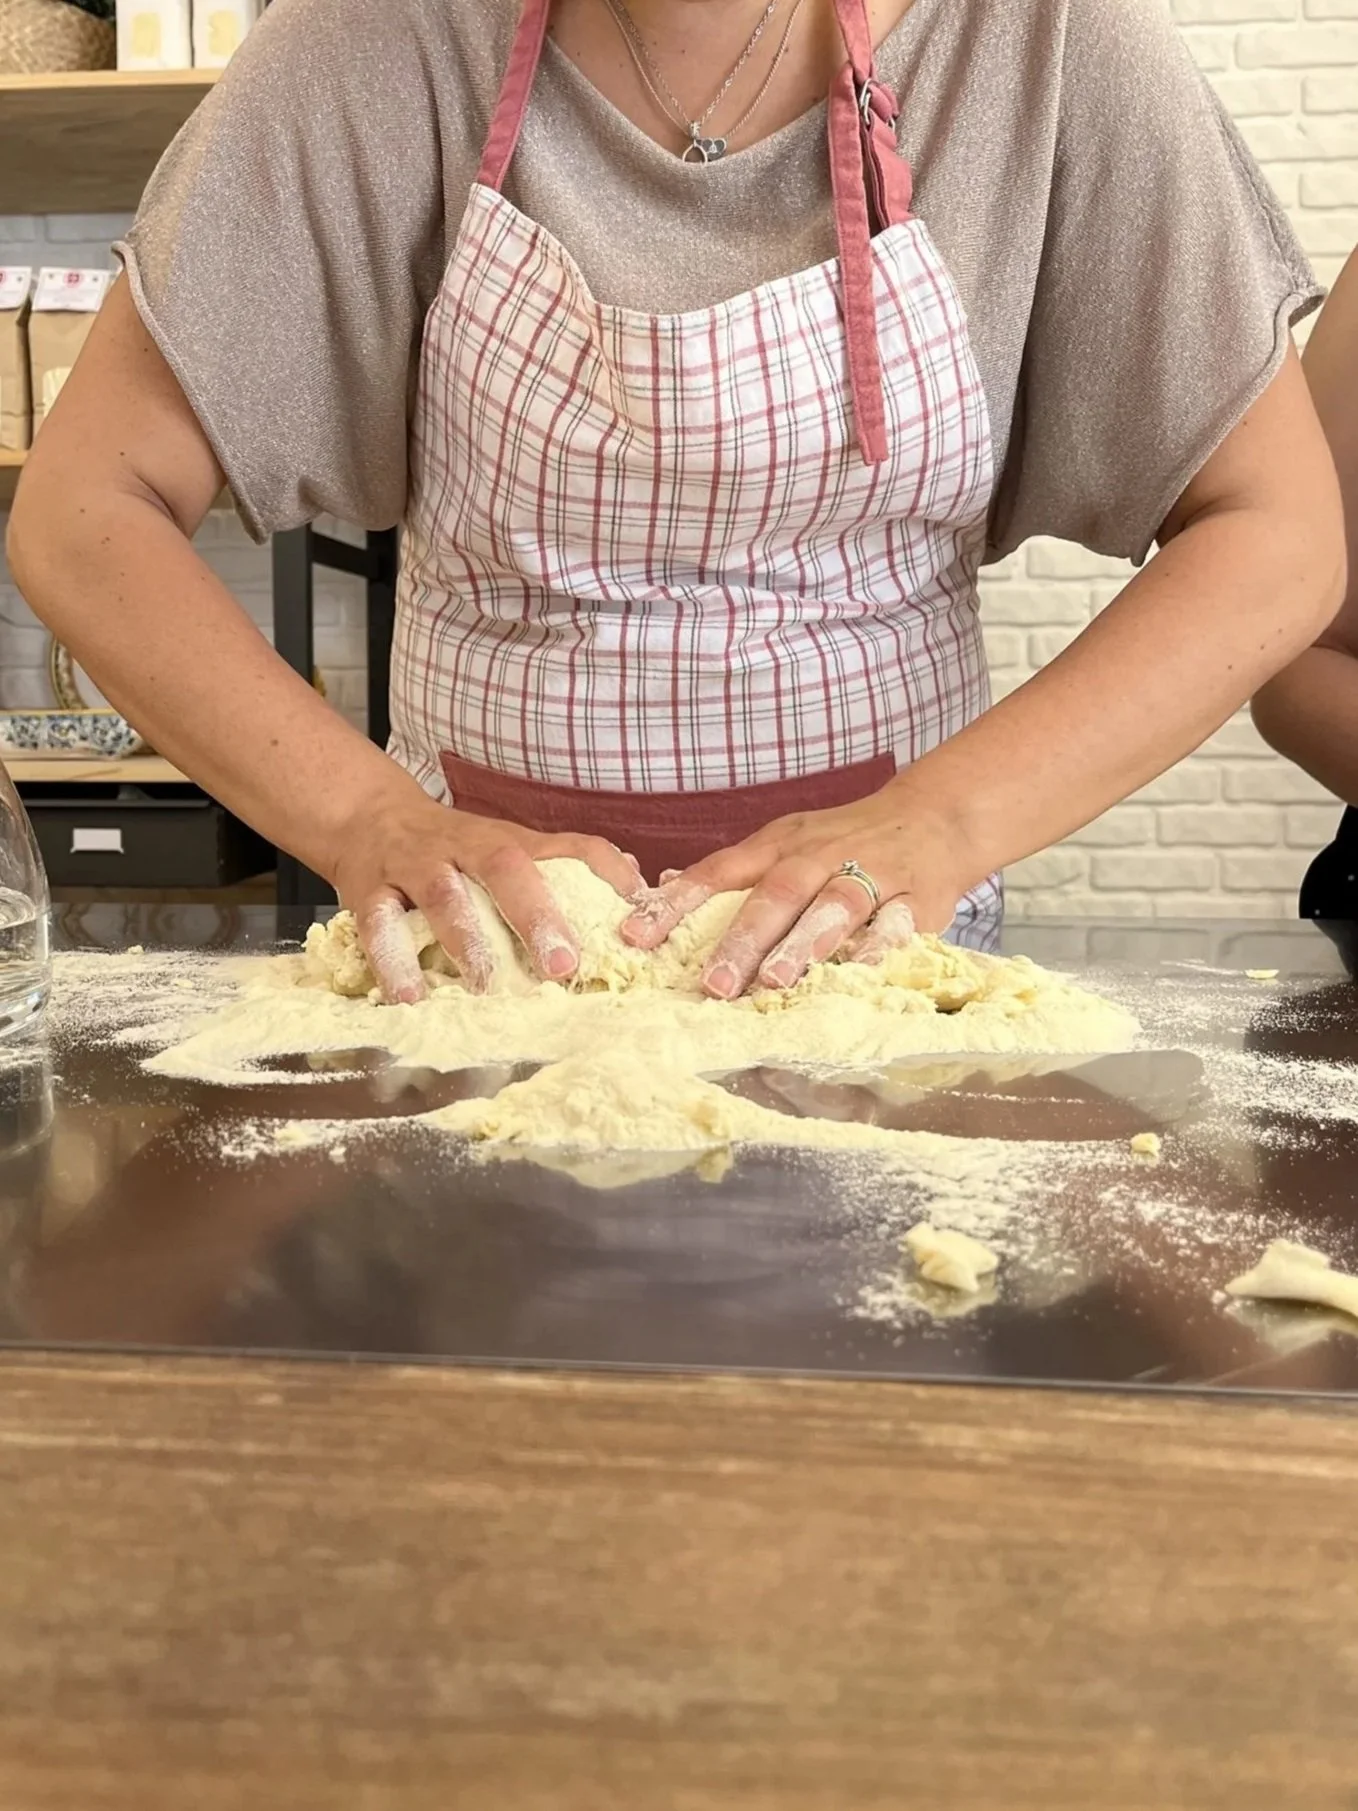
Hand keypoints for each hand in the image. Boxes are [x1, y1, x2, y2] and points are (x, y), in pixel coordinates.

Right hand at [325, 779, 640, 1002]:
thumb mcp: (507, 845)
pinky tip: (410, 996)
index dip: (603, 869)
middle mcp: (463, 845)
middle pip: (503, 866)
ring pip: (441, 893)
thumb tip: (636, 880)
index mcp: (506, 839)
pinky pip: (379, 922)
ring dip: (465, 939)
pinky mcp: (369, 890)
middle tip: (563, 964)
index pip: (565, 846)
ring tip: (484, 983)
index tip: (637, 907)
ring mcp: (414, 865)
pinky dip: (392, 960)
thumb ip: (565, 865)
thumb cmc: (453, 846)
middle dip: (535, 914)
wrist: (367, 815)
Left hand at [620, 782, 971, 997]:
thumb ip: (728, 871)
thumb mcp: (782, 842)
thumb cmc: (845, 839)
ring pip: (833, 906)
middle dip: (741, 938)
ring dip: (802, 943)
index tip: (636, 939)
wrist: (934, 815)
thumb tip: (661, 887)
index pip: (719, 873)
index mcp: (779, 845)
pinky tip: (856, 973)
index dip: (677, 905)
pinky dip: (876, 947)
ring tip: (774, 980)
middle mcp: (819, 856)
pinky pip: (895, 923)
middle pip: (775, 894)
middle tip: (712, 984)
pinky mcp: (916, 898)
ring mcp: (869, 874)